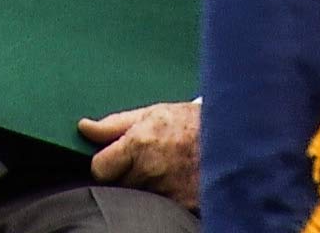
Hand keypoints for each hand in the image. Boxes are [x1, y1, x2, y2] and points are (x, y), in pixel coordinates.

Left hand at [79, 101, 199, 210]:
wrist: (235, 137)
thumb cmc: (191, 122)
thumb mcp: (151, 113)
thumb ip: (114, 124)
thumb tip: (84, 128)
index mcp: (138, 144)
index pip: (100, 169)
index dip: (105, 165)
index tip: (115, 161)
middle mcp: (151, 170)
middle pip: (120, 184)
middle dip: (128, 175)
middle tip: (148, 162)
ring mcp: (169, 191)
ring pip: (140, 196)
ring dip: (147, 186)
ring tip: (165, 170)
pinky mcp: (185, 206)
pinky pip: (162, 205)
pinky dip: (166, 196)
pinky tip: (177, 181)